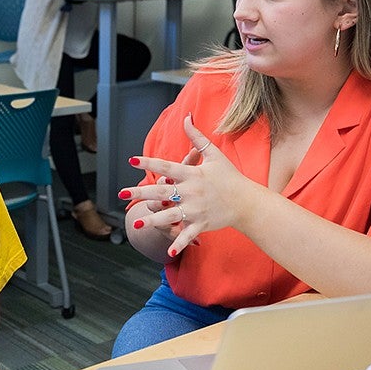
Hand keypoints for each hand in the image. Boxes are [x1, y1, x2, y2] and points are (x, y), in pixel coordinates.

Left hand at [120, 114, 259, 257]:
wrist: (247, 201)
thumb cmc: (230, 177)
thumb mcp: (215, 154)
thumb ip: (197, 137)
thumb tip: (186, 117)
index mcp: (193, 174)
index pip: (166, 167)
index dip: (149, 163)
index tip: (131, 160)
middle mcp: (192, 192)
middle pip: (162, 192)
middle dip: (141, 192)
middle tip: (122, 192)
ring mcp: (196, 209)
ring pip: (170, 215)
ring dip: (152, 219)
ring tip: (135, 222)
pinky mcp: (202, 224)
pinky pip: (188, 235)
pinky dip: (179, 244)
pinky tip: (168, 252)